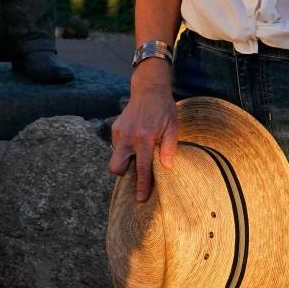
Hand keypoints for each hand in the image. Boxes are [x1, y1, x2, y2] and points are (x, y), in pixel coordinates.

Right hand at [107, 66, 177, 201]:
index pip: (141, 168)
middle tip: (136, 170)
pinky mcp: (115, 128)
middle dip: (123, 174)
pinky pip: (117, 146)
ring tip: (140, 151)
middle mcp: (128, 136)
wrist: (149, 88)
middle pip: (116, 167)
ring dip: (125, 160)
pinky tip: (136, 140)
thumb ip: (169, 148)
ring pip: (116, 157)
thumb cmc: (164, 109)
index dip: (141, 185)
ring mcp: (119, 132)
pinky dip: (125, 149)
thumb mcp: (173, 127)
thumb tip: (166, 167)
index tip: (140, 198)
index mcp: (144, 138)